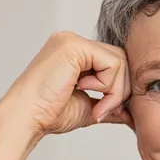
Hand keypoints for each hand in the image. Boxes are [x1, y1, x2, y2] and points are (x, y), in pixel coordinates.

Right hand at [3, 31, 131, 137]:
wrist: (27, 118)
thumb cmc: (49, 115)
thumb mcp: (88, 108)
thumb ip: (110, 104)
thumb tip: (132, 113)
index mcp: (75, 54)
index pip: (114, 63)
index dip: (118, 89)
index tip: (106, 112)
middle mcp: (73, 42)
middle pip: (121, 59)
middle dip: (120, 91)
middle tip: (102, 111)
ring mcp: (72, 41)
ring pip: (120, 61)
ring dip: (114, 91)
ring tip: (95, 107)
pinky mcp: (74, 46)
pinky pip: (112, 63)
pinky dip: (108, 85)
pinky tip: (86, 93)